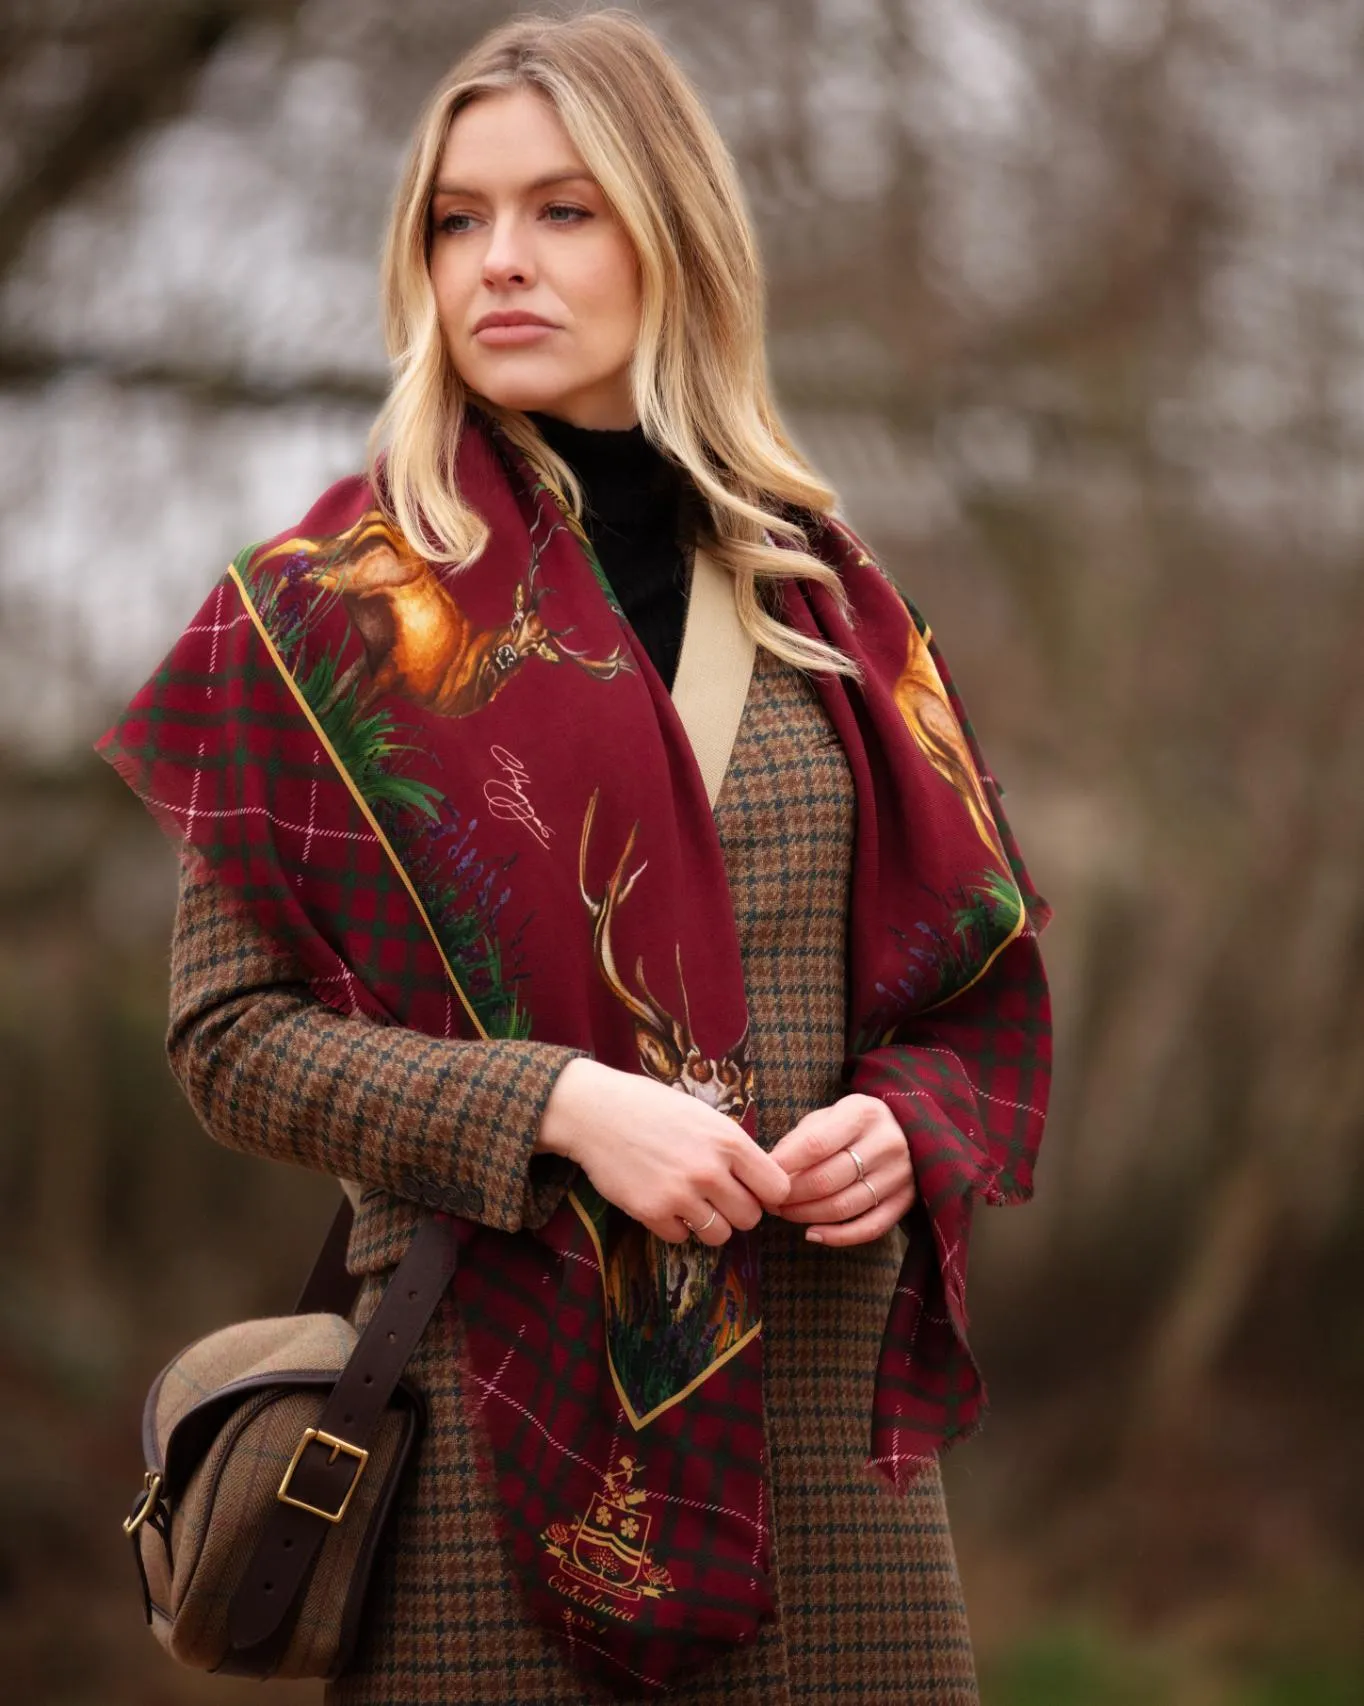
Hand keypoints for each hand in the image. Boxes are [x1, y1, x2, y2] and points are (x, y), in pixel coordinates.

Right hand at [536, 1057, 790, 1245]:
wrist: (596, 1112)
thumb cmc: (652, 1108)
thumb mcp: (704, 1116)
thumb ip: (733, 1148)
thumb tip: (763, 1182)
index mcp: (729, 1141)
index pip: (777, 1188)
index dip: (768, 1194)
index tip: (754, 1191)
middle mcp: (710, 1170)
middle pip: (751, 1217)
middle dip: (737, 1211)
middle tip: (718, 1198)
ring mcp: (680, 1194)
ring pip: (720, 1235)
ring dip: (710, 1224)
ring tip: (693, 1203)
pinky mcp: (652, 1212)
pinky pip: (681, 1238)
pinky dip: (675, 1226)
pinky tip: (664, 1202)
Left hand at [769, 1093, 914, 1245]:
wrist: (904, 1129)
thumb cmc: (853, 1124)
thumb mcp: (828, 1116)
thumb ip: (800, 1139)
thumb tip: (768, 1169)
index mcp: (863, 1113)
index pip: (816, 1144)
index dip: (784, 1165)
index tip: (762, 1176)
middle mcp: (886, 1143)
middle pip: (827, 1180)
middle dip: (790, 1195)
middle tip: (769, 1200)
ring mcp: (899, 1174)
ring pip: (844, 1207)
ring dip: (806, 1215)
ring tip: (784, 1213)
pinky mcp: (905, 1201)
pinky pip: (869, 1228)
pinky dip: (837, 1236)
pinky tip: (811, 1233)